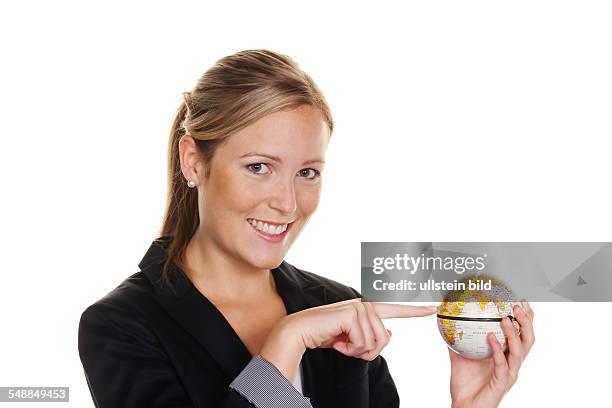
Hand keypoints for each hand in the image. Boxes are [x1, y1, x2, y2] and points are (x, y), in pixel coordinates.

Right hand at [260, 298, 436, 381]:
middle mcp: (366, 304)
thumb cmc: (325, 335)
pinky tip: (337, 341)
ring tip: (342, 343)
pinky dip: (350, 349)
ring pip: (375, 342)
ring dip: (356, 350)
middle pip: (384, 339)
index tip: (432, 309)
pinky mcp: (353, 313)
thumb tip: (390, 334)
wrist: (301, 332)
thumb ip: (371, 336)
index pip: (395, 309)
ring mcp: (360, 307)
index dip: (414, 310)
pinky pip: (363, 342)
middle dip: (366, 351)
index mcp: (367, 309)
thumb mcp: (352, 340)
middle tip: (347, 347)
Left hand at [449, 301, 535, 407]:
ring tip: (505, 318)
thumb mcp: (459, 356)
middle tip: (518, 305)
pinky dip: (498, 350)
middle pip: (528, 340)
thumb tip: (447, 320)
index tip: (522, 300)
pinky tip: (491, 338)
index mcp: (507, 356)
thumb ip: (457, 339)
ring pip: (519, 352)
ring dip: (513, 333)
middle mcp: (512, 364)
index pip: (521, 334)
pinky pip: (502, 365)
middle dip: (526, 322)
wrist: (463, 406)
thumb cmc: (466, 384)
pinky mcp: (502, 383)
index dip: (525, 318)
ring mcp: (509, 374)